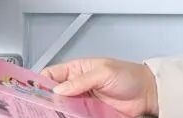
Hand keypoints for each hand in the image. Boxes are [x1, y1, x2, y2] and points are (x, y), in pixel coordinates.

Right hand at [42, 58, 157, 116]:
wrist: (148, 94)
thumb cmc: (129, 75)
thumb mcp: (104, 72)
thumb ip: (82, 80)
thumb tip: (61, 88)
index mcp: (77, 69)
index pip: (51, 75)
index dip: (40, 82)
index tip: (34, 91)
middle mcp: (77, 86)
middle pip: (54, 95)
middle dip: (47, 101)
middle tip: (43, 107)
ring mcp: (82, 102)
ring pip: (62, 109)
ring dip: (58, 112)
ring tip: (55, 114)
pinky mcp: (89, 115)